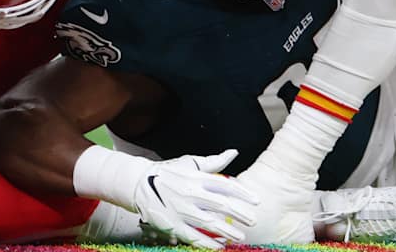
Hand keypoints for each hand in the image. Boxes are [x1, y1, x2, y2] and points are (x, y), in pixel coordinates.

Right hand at [131, 150, 258, 249]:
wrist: (139, 183)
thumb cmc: (169, 172)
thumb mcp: (190, 162)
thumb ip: (214, 161)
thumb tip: (234, 152)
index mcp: (197, 178)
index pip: (225, 186)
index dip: (243, 194)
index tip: (257, 201)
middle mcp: (191, 194)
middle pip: (221, 205)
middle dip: (240, 214)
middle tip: (254, 221)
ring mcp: (181, 210)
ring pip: (209, 223)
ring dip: (226, 231)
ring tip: (240, 237)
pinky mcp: (172, 224)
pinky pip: (192, 236)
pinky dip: (206, 242)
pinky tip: (219, 246)